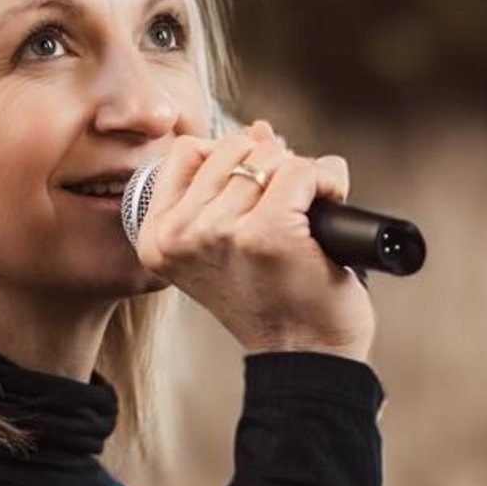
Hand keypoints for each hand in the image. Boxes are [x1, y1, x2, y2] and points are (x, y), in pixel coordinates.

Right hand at [135, 121, 374, 361]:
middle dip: (269, 168)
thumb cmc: (272, 300)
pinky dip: (327, 183)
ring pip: (270, 157)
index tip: (251, 199)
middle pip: (233, 148)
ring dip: (302, 178)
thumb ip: (229, 181)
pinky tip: (329, 210)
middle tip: (286, 215)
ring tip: (305, 222)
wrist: (304, 356)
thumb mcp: (228, 240)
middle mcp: (181, 236)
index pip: (189, 151)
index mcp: (157, 239)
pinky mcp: (268, 233)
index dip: (231, 161)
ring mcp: (222, 233)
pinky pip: (303, 171)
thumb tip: (258, 129)